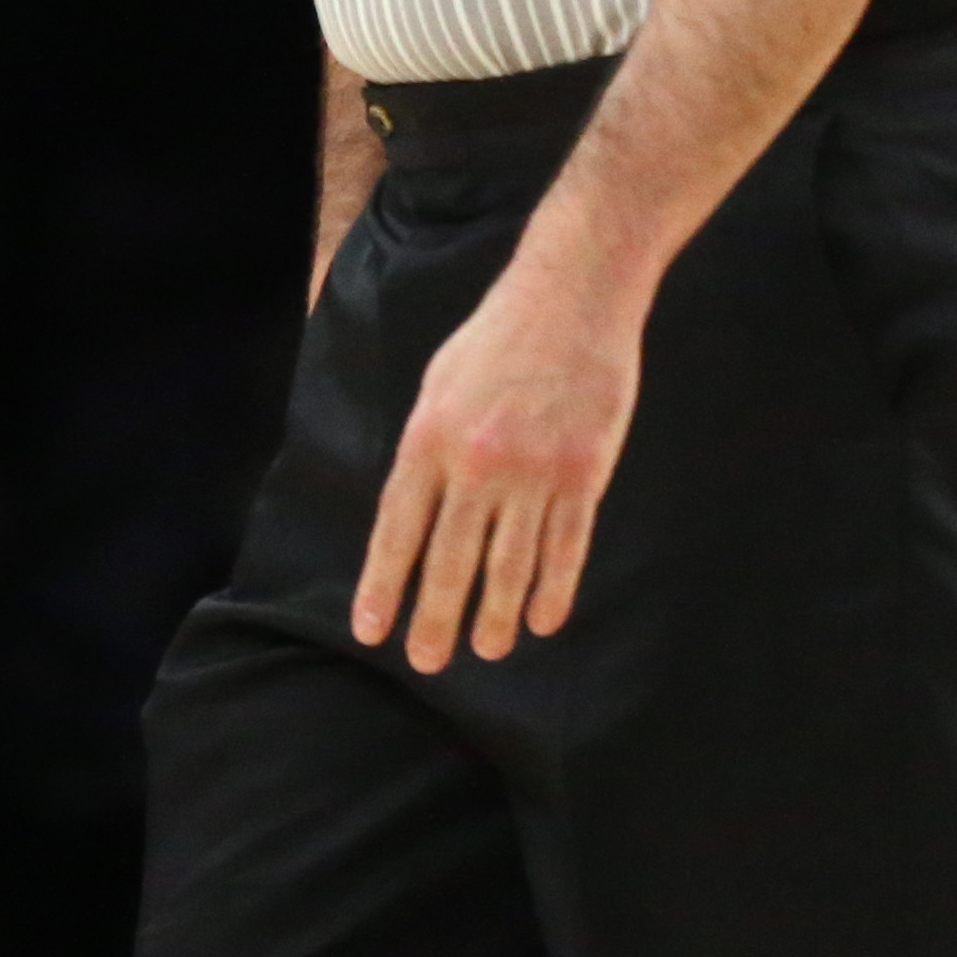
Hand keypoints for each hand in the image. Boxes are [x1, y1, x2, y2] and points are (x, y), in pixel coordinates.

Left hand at [353, 237, 645, 672]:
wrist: (574, 294)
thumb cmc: (499, 336)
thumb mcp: (439, 384)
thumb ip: (427, 449)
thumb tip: (415, 518)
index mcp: (430, 438)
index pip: (399, 530)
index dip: (385, 586)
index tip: (373, 631)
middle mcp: (477, 462)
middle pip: (452, 559)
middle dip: (438, 618)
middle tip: (429, 662)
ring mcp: (534, 470)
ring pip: (510, 563)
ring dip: (496, 615)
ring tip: (488, 650)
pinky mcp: (583, 471)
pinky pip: (566, 545)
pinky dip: (554, 588)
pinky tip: (543, 619)